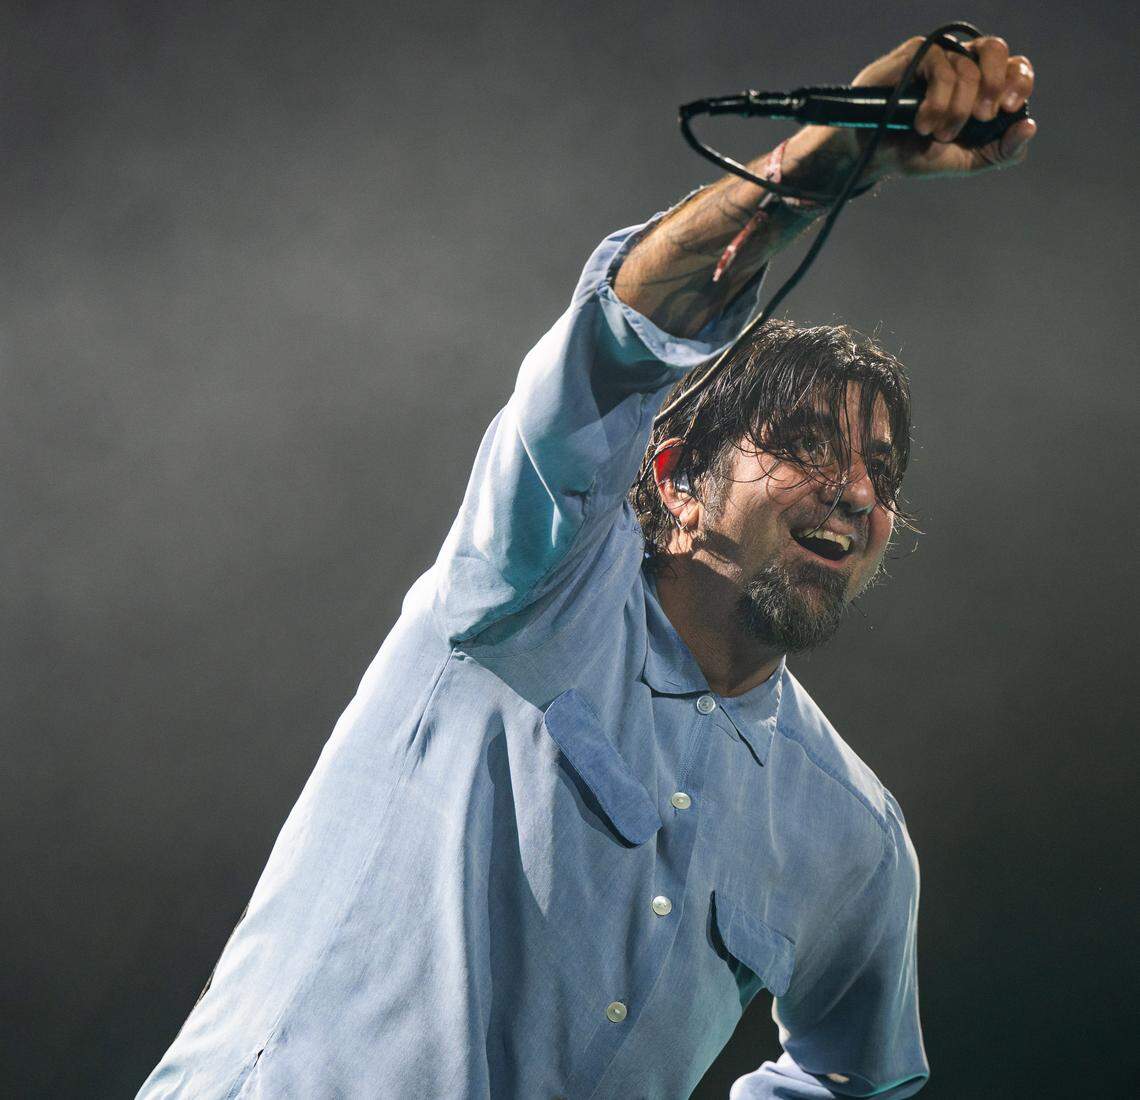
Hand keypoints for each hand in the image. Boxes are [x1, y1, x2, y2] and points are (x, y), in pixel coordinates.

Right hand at [853, 34, 1036, 178]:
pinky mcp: (916, 54)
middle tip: (982, 116)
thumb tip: (1029, 126)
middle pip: (996, 49)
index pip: (1015, 66)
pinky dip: (938, 102)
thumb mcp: (966, 161)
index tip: (1008, 109)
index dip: (1019, 82)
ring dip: (956, 110)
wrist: (876, 157)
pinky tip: (922, 123)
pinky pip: (941, 69)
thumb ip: (1002, 151)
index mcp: (981, 83)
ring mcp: (938, 56)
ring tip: (935, 133)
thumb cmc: (918, 153)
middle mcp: (962, 62)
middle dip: (994, 85)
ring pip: (967, 69)